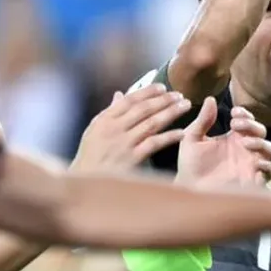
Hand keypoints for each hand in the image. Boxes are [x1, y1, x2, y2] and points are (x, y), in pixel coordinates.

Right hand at [71, 84, 191, 172]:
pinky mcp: (132, 159)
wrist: (85, 183)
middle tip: (180, 94)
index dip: (148, 91)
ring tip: (185, 106)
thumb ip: (109, 112)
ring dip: (171, 112)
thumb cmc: (89, 157)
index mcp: (105, 120)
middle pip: (144, 109)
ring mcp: (124, 144)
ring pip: (152, 123)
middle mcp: (115, 129)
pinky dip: (169, 137)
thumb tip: (119, 94)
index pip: (129, 100)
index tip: (163, 87)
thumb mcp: (94, 131)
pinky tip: (181, 132)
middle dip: (164, 99)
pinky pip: (154, 144)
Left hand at [177, 97, 270, 188]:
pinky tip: (253, 162)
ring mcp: (249, 165)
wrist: (188, 188)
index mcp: (233, 138)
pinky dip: (266, 166)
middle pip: (261, 132)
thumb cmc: (189, 164)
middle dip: (252, 125)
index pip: (248, 121)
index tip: (234, 112)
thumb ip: (202, 120)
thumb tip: (210, 99)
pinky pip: (269, 172)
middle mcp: (244, 149)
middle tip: (236, 125)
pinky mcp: (251, 180)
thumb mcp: (192, 138)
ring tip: (245, 143)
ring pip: (270, 150)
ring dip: (261, 143)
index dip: (245, 114)